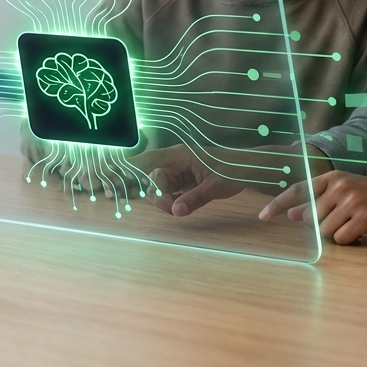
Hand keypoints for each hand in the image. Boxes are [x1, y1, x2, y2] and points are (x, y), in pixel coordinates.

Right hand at [129, 144, 244, 216]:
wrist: (247, 171)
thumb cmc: (233, 170)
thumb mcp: (215, 185)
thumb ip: (195, 198)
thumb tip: (176, 211)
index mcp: (180, 155)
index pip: (150, 158)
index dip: (132, 166)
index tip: (118, 174)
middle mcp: (175, 163)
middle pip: (152, 180)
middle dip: (158, 196)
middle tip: (172, 208)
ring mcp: (178, 173)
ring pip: (159, 189)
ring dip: (165, 202)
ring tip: (180, 208)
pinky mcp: (182, 183)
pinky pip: (168, 195)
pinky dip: (171, 203)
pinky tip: (180, 207)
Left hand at [259, 171, 366, 244]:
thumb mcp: (348, 193)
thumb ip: (320, 201)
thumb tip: (292, 215)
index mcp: (334, 177)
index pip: (298, 190)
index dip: (277, 204)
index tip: (262, 216)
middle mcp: (340, 186)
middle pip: (312, 218)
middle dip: (324, 227)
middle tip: (347, 221)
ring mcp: (352, 202)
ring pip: (326, 232)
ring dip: (339, 234)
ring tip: (358, 224)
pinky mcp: (364, 219)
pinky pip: (343, 240)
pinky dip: (351, 241)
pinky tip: (364, 231)